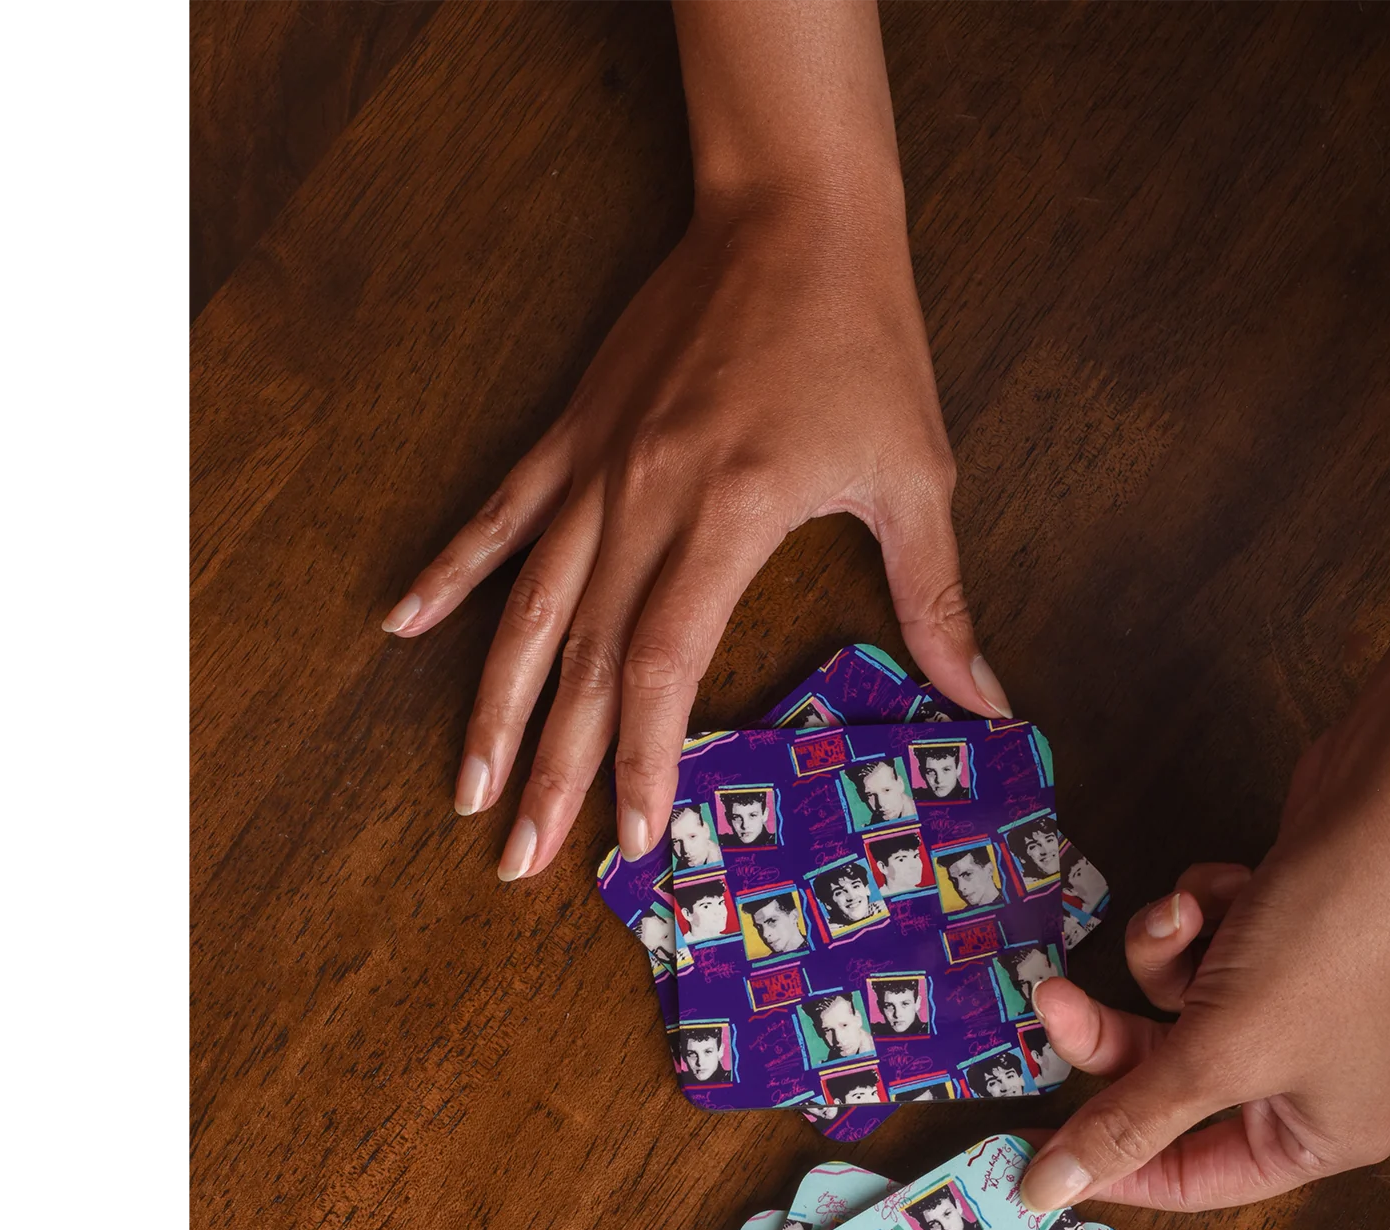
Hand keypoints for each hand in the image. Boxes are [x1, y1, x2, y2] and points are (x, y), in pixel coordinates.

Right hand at [383, 191, 1007, 879]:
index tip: (635, 838)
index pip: (665, 664)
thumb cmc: (863, 342)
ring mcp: (597, 465)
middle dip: (551, 768)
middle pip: (585, 659)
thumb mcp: (918, 476)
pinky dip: (450, 571)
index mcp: (727, 514)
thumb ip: (937, 601)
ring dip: (492, 704)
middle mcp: (645, 497)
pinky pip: (499, 514)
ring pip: (528, 606)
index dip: (645, 760)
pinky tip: (403, 625)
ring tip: (465, 787)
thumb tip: (985, 701)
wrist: (792, 212)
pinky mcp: (573, 431)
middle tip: (519, 858)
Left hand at [1018, 442, 1389, 1213]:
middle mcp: (1317, 1077)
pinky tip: (1231, 882)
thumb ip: (1128, 1122)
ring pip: (1179, 1001)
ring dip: (1164, 954)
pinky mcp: (1285, 934)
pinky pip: (1206, 946)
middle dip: (1112, 1031)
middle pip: (1171, 1081)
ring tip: (1178, 915)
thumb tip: (1048, 1193)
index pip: (1192, 1177)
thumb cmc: (1330, 941)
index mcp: (1323, 1134)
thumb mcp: (1217, 1049)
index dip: (1110, 1162)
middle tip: (1049, 998)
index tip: (1030, 1150)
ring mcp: (1303, 1000)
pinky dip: (1203, 913)